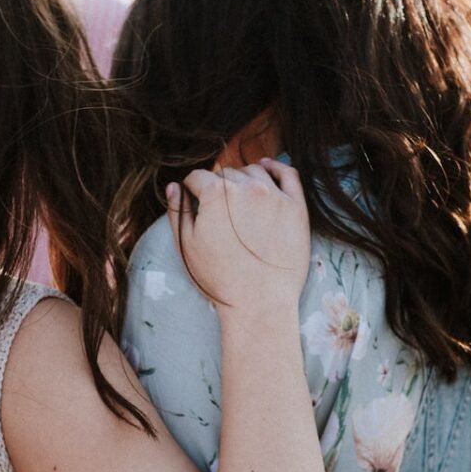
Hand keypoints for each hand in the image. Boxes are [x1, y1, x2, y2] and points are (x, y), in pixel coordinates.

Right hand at [167, 159, 309, 319]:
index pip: (197, 177)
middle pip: (226, 174)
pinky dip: (275, 167)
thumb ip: (177, 213)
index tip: (193, 199)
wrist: (260, 304)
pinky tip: (267, 170)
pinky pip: (287, 174)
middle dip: (218, 186)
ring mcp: (274, 195)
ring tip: (240, 197)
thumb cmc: (220, 280)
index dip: (192, 189)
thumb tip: (174, 187)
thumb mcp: (186, 247)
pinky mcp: (296, 207)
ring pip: (254, 171)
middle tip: (218, 210)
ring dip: (243, 179)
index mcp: (216, 194)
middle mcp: (246, 187)